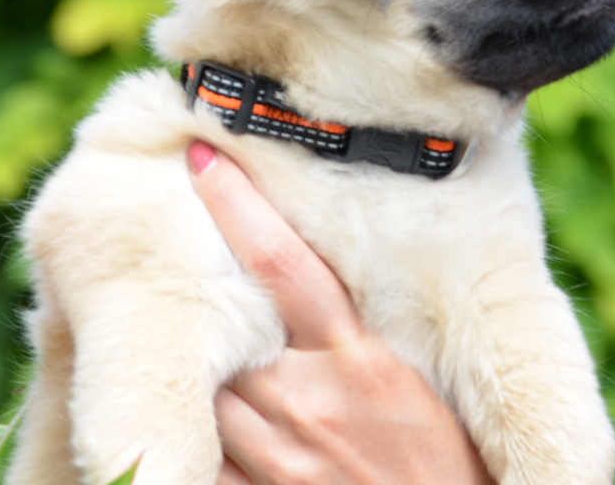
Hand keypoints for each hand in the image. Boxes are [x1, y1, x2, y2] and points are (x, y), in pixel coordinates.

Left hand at [187, 141, 494, 484]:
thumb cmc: (448, 464)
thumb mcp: (414, 386)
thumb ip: (355, 344)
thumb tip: (308, 292)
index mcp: (359, 358)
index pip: (284, 263)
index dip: (236, 205)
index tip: (201, 160)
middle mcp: (308, 397)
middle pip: (225, 325)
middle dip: (202, 296)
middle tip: (167, 250)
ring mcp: (276, 453)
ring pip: (204, 386)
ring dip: (196, 366)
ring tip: (178, 341)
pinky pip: (200, 455)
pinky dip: (190, 435)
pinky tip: (186, 417)